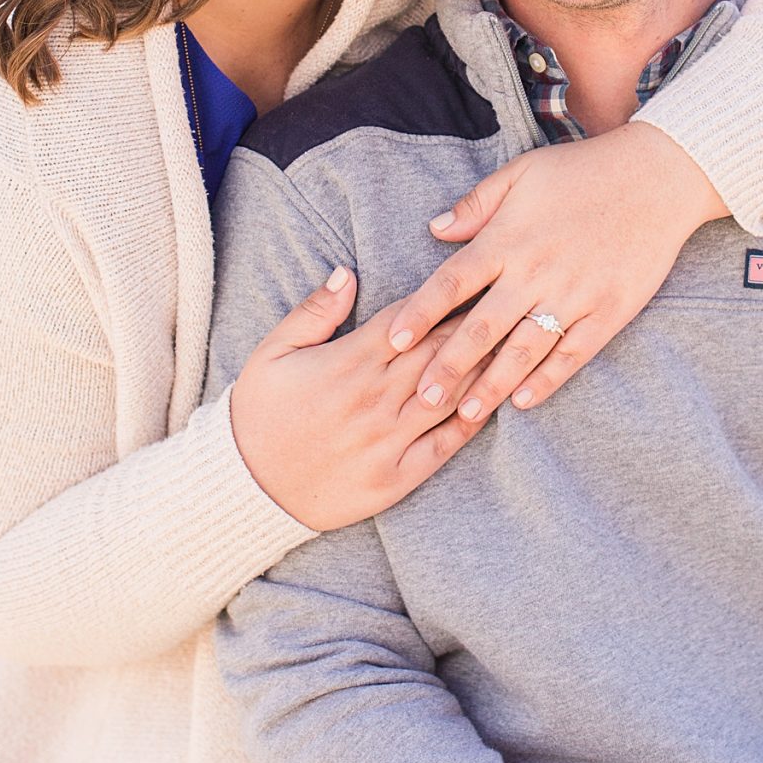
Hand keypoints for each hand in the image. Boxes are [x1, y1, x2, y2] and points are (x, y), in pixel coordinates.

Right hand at [229, 270, 491, 530]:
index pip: (410, 321)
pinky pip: (444, 445)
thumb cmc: (259, 415)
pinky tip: (494, 402)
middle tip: (506, 302)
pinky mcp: (397, 477)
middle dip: (475, 325)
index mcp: (348, 362)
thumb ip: (314, 312)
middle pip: (440, 352)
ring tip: (516, 344)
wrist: (247, 489)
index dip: (443, 298)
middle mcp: (375, 399)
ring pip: (451, 395)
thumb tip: (348, 273)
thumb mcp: (271, 353)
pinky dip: (472, 421)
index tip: (472, 279)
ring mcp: (389, 440)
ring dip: (485, 369)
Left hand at [384, 125, 726, 423]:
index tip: (392, 340)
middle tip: (420, 400)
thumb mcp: (522, 172)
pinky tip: (524, 401)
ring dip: (492, 384)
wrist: (659, 176)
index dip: (420, 312)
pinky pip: (573, 353)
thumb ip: (477, 204)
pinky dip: (548, 379)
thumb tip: (434, 229)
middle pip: (482, 326)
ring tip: (464, 414)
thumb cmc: (584, 169)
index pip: (452, 282)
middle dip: (448, 366)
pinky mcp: (609, 311)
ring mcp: (574, 294)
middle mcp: (536, 271)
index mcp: (508, 238)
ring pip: (524, 349)